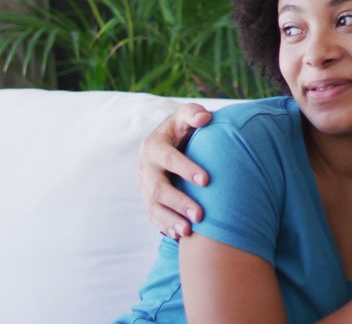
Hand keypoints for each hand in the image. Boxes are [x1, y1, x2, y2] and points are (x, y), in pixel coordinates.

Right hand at [138, 103, 213, 237]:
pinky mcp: (148, 200)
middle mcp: (146, 168)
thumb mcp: (185, 116)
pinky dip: (165, 227)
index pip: (169, 159)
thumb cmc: (183, 128)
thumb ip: (193, 114)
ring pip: (154, 207)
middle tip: (200, 215)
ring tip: (189, 232)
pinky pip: (153, 217)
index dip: (186, 169)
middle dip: (179, 202)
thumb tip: (205, 117)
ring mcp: (145, 187)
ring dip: (171, 220)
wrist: (168, 142)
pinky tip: (180, 236)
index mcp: (154, 146)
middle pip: (159, 189)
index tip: (206, 181)